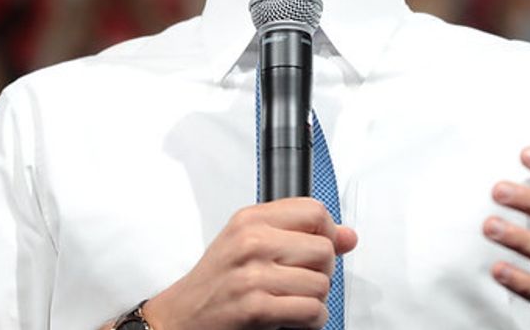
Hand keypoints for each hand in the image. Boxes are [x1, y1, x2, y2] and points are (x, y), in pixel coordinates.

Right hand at [142, 198, 357, 329]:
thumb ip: (298, 234)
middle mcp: (251, 242)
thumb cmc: (217, 281)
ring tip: (293, 301)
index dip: (329, 232)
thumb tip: (348, 236)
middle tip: (301, 281)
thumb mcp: (249, 244)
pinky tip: (295, 318)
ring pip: (321, 283)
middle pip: (324, 249)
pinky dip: (312, 320)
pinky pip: (311, 311)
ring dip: (315, 300)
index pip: (314, 211)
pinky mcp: (256, 307)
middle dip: (322, 272)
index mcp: (250, 219)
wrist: (181, 316)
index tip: (323, 246)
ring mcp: (253, 274)